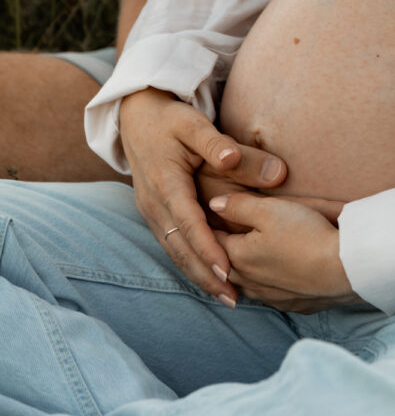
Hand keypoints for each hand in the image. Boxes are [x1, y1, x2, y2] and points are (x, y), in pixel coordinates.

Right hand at [119, 88, 287, 304]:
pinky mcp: (154, 214)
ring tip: (226, 297)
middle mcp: (154, 204)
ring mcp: (151, 211)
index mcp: (165, 183)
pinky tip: (209, 277)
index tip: (229, 270)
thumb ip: (220, 143)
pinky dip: (190, 263)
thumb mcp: (194, 124)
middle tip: (233, 298)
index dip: (207, 248)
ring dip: (198, 275)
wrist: (136, 116)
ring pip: (174, 251)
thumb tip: (237, 159)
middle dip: (205, 275)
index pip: (188, 223)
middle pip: (180, 247)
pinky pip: (172, 244)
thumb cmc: (170, 119)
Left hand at [209, 193, 355, 312]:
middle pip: (224, 267)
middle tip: (220, 238)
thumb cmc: (306, 234)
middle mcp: (249, 282)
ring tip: (243, 259)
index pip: (211, 241)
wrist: (344, 268)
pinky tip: (272, 278)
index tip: (209, 216)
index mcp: (238, 257)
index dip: (210, 226)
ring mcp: (270, 297)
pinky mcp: (291, 305)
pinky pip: (269, 295)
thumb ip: (238, 205)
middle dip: (220, 253)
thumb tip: (214, 205)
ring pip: (246, 285)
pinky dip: (266, 285)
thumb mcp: (268, 209)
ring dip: (242, 272)